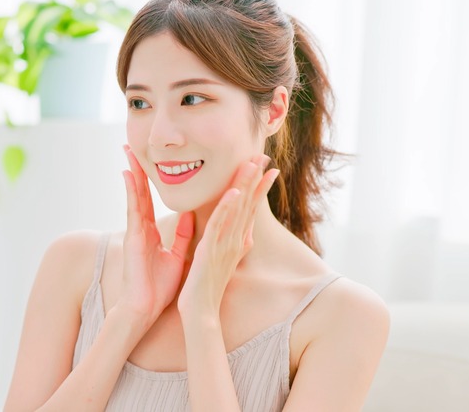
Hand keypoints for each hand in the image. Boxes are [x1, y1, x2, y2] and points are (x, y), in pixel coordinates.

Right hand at [119, 145, 194, 326]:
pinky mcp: (133, 237)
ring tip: (129, 150)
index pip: (153, 198)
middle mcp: (141, 226)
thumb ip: (183, 234)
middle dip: (137, 168)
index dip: (153, 178)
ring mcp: (135, 230)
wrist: (146, 308)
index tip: (153, 158)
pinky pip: (134, 209)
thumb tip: (192, 214)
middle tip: (132, 144)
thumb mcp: (177, 254)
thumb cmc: (159, 285)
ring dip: (133, 172)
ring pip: (135, 194)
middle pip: (140, 190)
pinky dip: (131, 190)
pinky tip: (128, 174)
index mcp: (151, 230)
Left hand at [177, 155, 278, 318]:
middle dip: (256, 179)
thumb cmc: (208, 287)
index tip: (268, 167)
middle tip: (264, 155)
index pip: (251, 209)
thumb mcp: (225, 261)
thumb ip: (235, 245)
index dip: (259, 187)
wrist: (200, 312)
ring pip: (237, 210)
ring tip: (253, 164)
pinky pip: (220, 226)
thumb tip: (248, 235)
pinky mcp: (211, 251)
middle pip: (248, 204)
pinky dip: (227, 208)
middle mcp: (236, 241)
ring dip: (245, 186)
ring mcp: (225, 245)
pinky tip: (234, 192)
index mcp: (237, 241)